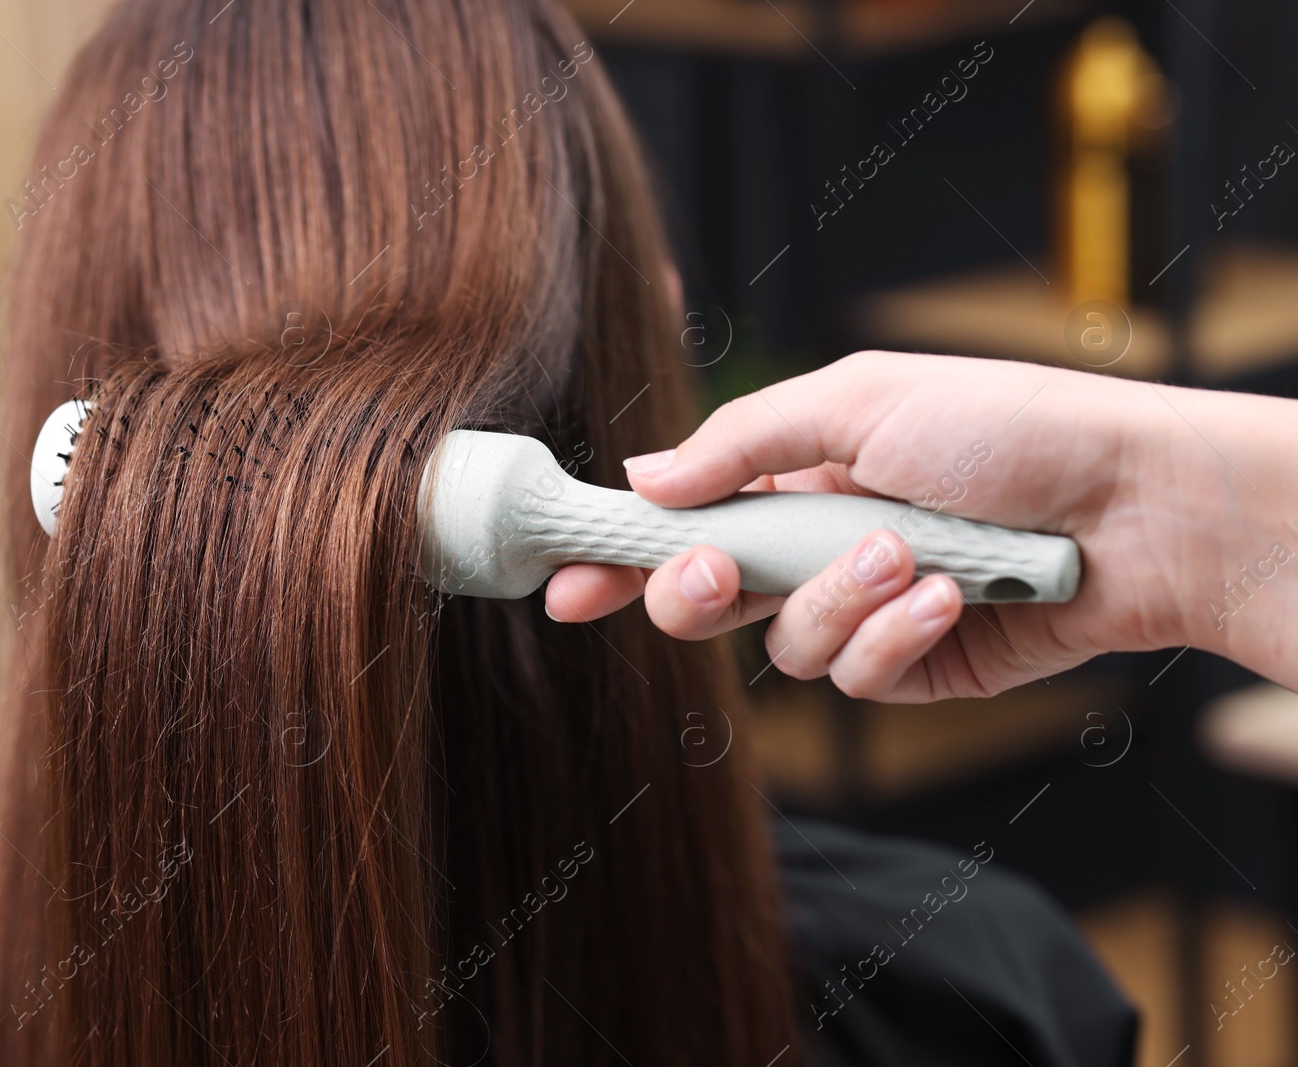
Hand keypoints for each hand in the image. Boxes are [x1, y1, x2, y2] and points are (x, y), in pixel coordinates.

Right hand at [546, 351, 1297, 700]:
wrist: (1136, 501)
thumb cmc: (1005, 427)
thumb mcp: (859, 399)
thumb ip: (740, 444)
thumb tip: (643, 474)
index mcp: (797, 475)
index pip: (683, 520)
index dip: (620, 553)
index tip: (565, 580)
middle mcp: (821, 545)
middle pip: (709, 601)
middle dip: (699, 593)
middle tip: (717, 572)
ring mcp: (867, 610)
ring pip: (785, 647)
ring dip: (835, 601)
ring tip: (905, 553)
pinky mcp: (917, 666)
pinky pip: (860, 677)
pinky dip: (895, 636)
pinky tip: (947, 598)